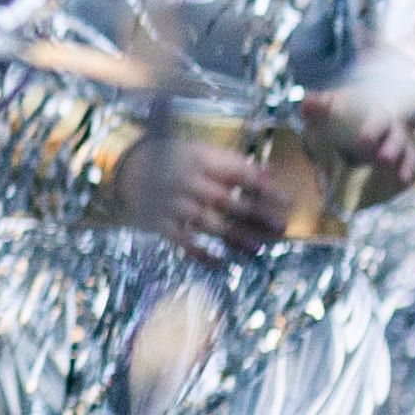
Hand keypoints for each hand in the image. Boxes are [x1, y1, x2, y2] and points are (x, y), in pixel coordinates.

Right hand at [118, 126, 299, 258]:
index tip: (287, 201)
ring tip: (257, 249)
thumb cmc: (174, 159)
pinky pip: (183, 241)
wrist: (127, 168)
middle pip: (227, 201)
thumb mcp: (201, 152)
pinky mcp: (161, 223)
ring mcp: (173, 204)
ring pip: (209, 224)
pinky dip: (202, 253)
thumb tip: (270, 174)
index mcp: (201, 160)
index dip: (265, 188)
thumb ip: (233, 163)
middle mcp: (187, 181)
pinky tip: (220, 263)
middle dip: (256, 216)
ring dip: (235, 238)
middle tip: (280, 229)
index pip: (239, 174)